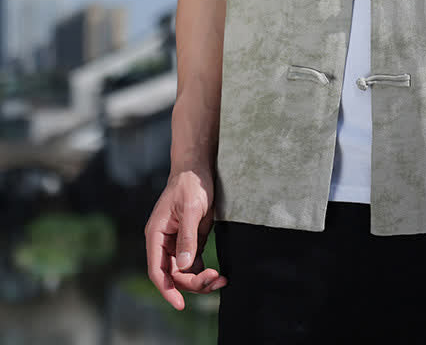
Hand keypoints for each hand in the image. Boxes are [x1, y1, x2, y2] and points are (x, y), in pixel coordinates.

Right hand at [144, 167, 227, 309]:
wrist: (198, 168)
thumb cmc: (191, 184)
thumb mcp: (192, 209)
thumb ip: (187, 237)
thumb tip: (183, 266)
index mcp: (156, 235)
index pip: (157, 270)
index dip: (167, 289)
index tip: (180, 304)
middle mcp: (163, 242)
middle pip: (173, 274)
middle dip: (192, 282)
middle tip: (215, 279)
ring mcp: (176, 243)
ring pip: (184, 272)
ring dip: (200, 280)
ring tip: (221, 280)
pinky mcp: (189, 240)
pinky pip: (193, 263)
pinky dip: (203, 271)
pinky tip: (218, 275)